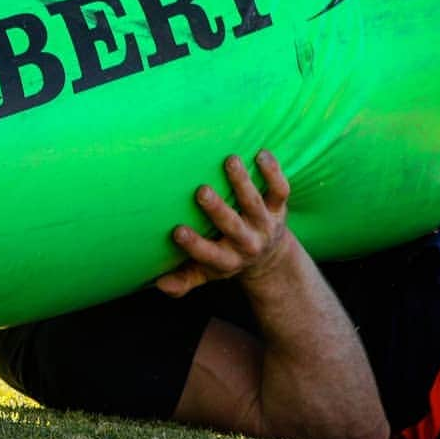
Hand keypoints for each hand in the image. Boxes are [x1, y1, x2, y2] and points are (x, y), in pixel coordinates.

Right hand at [156, 151, 291, 298]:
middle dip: (218, 211)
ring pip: (255, 204)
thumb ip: (183, 280)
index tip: (177, 232)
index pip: (209, 255)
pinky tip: (262, 153)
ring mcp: (264, 224)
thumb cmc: (225, 258)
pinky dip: (274, 172)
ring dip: (243, 182)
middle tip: (202, 192)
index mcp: (227, 260)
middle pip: (233, 227)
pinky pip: (280, 190)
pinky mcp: (279, 208)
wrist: (269, 258)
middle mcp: (247, 243)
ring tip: (231, 160)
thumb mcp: (205, 273)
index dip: (194, 245)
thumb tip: (159, 285)